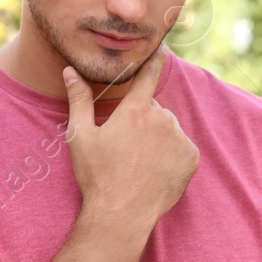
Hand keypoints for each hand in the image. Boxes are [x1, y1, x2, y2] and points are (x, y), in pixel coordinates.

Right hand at [63, 47, 197, 232]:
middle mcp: (161, 118)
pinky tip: (154, 170)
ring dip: (158, 137)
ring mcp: (179, 138)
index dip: (155, 59)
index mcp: (134, 110)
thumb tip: (71, 71)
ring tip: (139, 162)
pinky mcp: (191, 157)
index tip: (163, 47)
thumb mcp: (80, 136)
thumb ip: (79, 99)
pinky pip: (182, 147)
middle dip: (142, 120)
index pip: (148, 75)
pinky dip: (172, 154)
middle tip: (124, 146)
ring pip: (168, 128)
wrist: (121, 214)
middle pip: (153, 109)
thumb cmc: (97, 176)